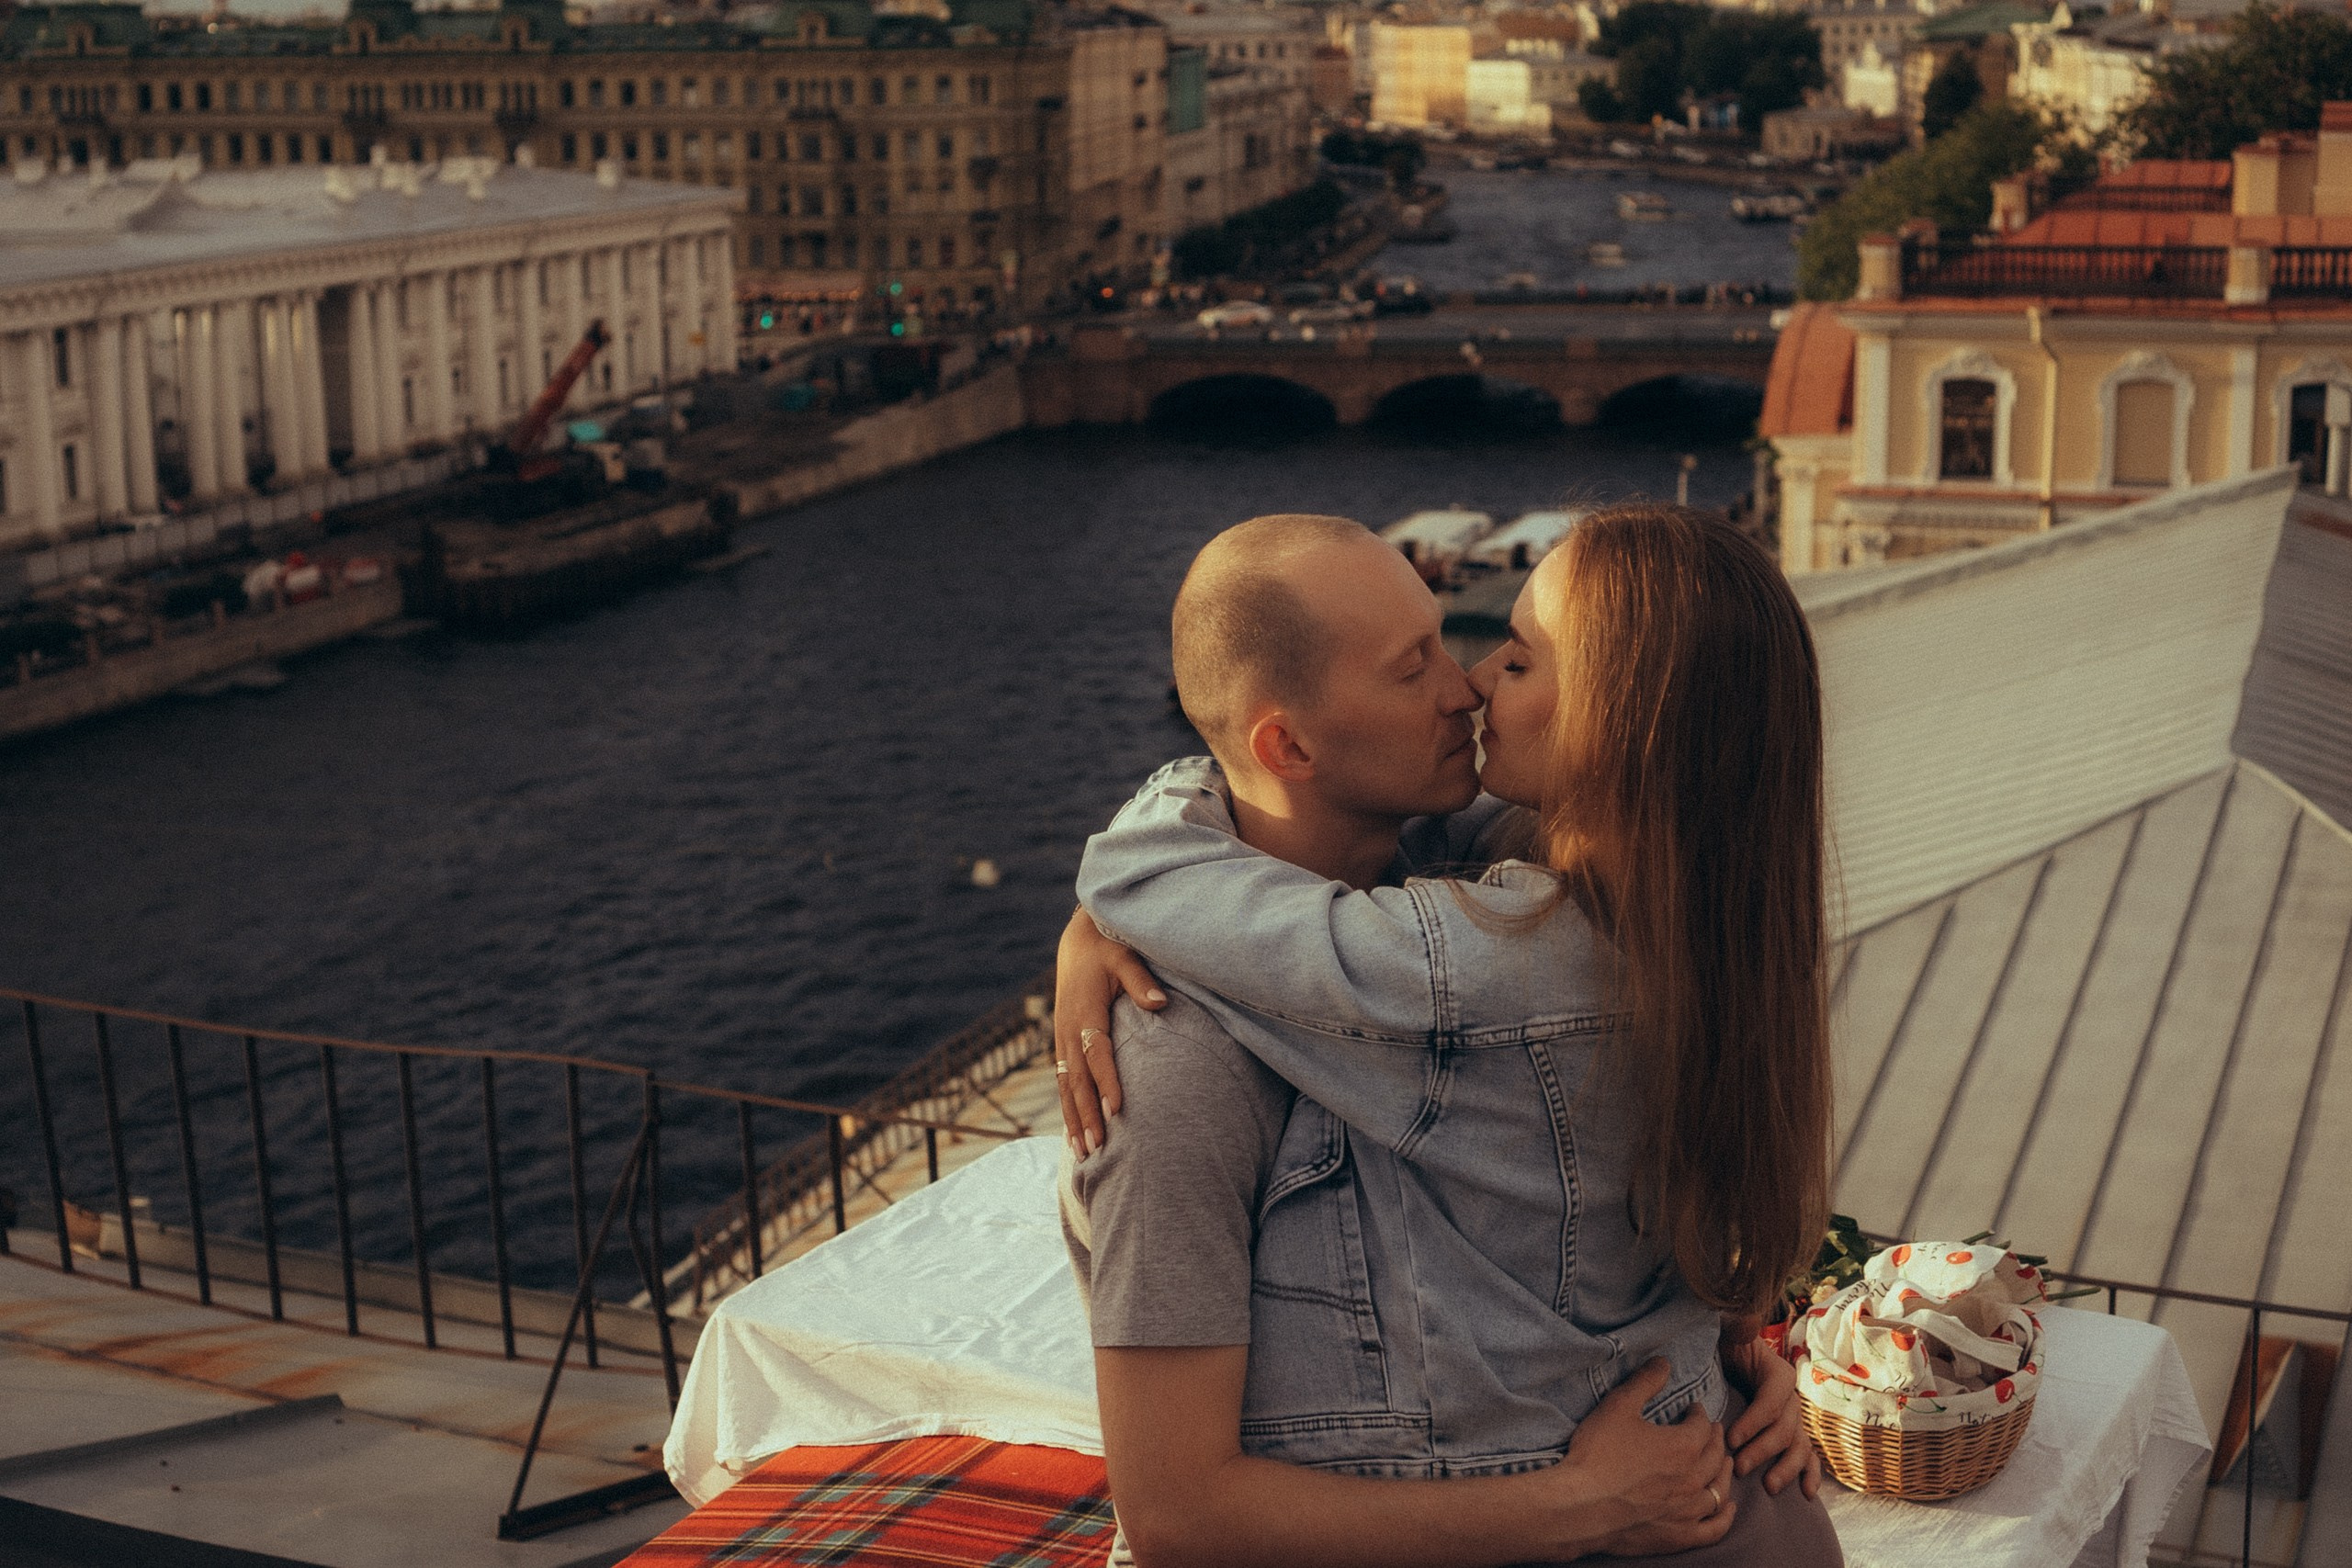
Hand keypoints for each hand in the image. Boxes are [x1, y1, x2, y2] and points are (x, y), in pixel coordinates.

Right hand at [1054, 907, 1164, 1156]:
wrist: (1078, 941)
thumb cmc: (1107, 948)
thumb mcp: (1124, 956)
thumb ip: (1140, 981)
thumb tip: (1161, 1003)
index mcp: (1084, 1010)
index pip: (1097, 1053)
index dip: (1106, 1081)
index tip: (1117, 1109)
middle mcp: (1068, 1029)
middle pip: (1077, 1079)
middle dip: (1086, 1115)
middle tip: (1097, 1149)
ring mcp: (1063, 1038)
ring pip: (1066, 1086)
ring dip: (1073, 1120)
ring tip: (1083, 1154)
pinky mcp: (1064, 1043)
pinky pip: (1064, 1081)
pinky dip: (1068, 1108)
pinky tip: (1074, 1134)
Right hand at [1556, 1360, 1734, 1557]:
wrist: (1580, 1506)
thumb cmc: (1598, 1455)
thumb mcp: (1618, 1407)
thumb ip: (1644, 1382)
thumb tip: (1663, 1362)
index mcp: (1683, 1446)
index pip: (1702, 1426)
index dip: (1698, 1414)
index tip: (1693, 1409)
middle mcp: (1693, 1478)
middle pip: (1716, 1455)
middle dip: (1715, 1439)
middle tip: (1711, 1431)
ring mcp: (1688, 1510)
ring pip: (1719, 1490)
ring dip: (1724, 1473)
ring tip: (1723, 1463)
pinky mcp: (1679, 1536)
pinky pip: (1714, 1529)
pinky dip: (1725, 1518)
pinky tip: (1728, 1509)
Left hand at [1723, 1336, 1819, 1499]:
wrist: (1725, 1352)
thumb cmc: (1723, 1343)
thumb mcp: (1726, 1330)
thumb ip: (1737, 1325)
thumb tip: (1745, 1320)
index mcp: (1778, 1372)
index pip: (1772, 1401)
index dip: (1753, 1422)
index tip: (1729, 1439)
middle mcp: (1791, 1397)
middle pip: (1784, 1428)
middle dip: (1763, 1450)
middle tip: (1739, 1467)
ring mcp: (1793, 1417)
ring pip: (1798, 1446)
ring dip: (1786, 1468)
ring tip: (1769, 1487)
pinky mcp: (1790, 1433)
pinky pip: (1806, 1455)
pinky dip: (1809, 1474)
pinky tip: (1807, 1493)